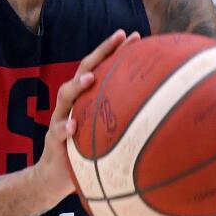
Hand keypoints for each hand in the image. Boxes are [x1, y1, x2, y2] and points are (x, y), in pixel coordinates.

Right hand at [31, 29, 138, 207]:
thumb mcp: (105, 132)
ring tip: (90, 78)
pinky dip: (65, 127)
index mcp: (85, 98)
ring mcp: (60, 119)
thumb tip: (160, 113)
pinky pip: (58, 132)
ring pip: (65, 96)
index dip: (114, 51)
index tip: (134, 36)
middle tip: (120, 37)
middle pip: (83, 70)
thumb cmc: (86, 152)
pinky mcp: (54, 141)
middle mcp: (71, 103)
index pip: (99, 68)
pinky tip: (74, 125)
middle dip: (101, 52)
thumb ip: (121, 119)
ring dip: (77, 86)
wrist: (55, 179)